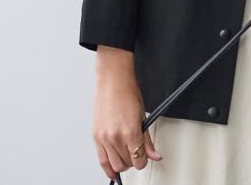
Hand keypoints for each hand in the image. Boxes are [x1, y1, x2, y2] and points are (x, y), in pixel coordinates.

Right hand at [92, 63, 162, 179]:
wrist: (112, 81)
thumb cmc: (127, 92)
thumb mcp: (142, 116)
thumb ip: (147, 140)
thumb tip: (154, 155)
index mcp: (130, 132)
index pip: (139, 160)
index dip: (144, 161)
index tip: (145, 158)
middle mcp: (115, 137)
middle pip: (127, 164)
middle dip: (134, 161)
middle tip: (137, 154)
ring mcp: (104, 138)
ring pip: (115, 165)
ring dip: (122, 164)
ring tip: (127, 156)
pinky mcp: (96, 136)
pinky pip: (101, 160)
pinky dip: (108, 167)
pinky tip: (113, 169)